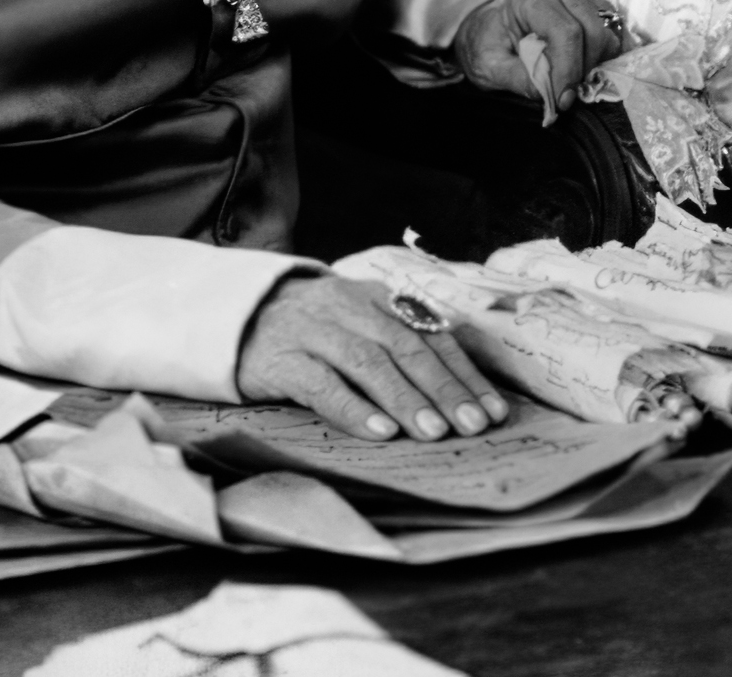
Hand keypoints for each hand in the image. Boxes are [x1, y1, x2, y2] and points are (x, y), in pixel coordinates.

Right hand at [237, 272, 509, 439]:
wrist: (237, 315)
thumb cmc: (314, 330)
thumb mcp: (359, 321)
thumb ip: (400, 342)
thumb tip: (461, 388)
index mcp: (377, 298)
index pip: (431, 336)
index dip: (465, 372)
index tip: (494, 408)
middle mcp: (350, 308)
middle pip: (406, 348)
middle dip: (445, 389)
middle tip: (474, 425)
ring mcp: (315, 332)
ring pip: (369, 364)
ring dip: (406, 400)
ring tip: (434, 432)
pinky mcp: (282, 360)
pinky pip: (322, 385)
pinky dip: (354, 409)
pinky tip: (380, 432)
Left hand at [455, 0, 625, 122]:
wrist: (489, 26)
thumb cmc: (488, 43)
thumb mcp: (488, 66)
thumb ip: (517, 79)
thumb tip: (549, 95)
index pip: (565, 32)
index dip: (569, 70)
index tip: (563, 100)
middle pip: (593, 31)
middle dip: (585, 70)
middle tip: (567, 96)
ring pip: (608, 32)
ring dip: (597, 63)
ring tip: (573, 83)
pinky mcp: (593, 4)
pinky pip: (613, 31)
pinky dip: (606, 55)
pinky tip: (587, 70)